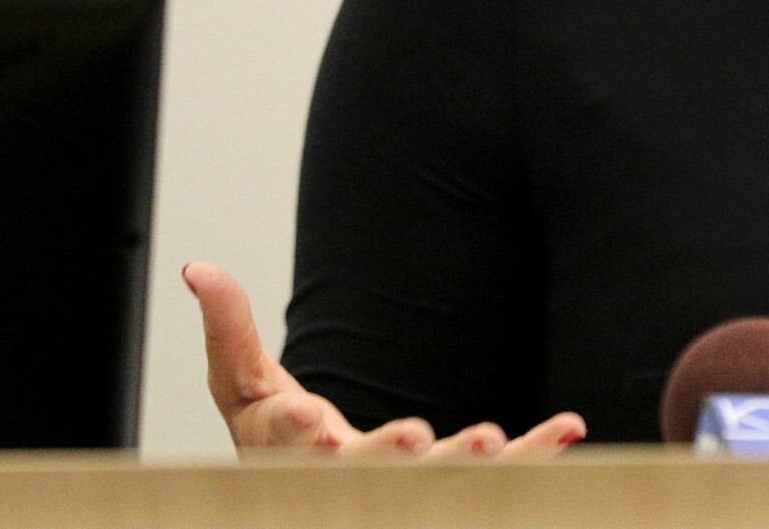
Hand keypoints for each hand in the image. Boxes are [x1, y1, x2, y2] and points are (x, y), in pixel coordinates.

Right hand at [182, 261, 586, 457]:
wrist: (314, 501)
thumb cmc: (276, 444)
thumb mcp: (243, 386)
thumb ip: (227, 328)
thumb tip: (199, 267)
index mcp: (295, 457)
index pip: (290, 449)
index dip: (296, 435)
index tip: (307, 420)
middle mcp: (350, 483)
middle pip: (368, 476)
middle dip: (387, 457)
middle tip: (413, 436)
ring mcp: (404, 492)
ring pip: (438, 487)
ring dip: (466, 467)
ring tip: (494, 439)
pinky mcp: (455, 491)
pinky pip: (500, 479)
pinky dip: (536, 456)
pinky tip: (570, 428)